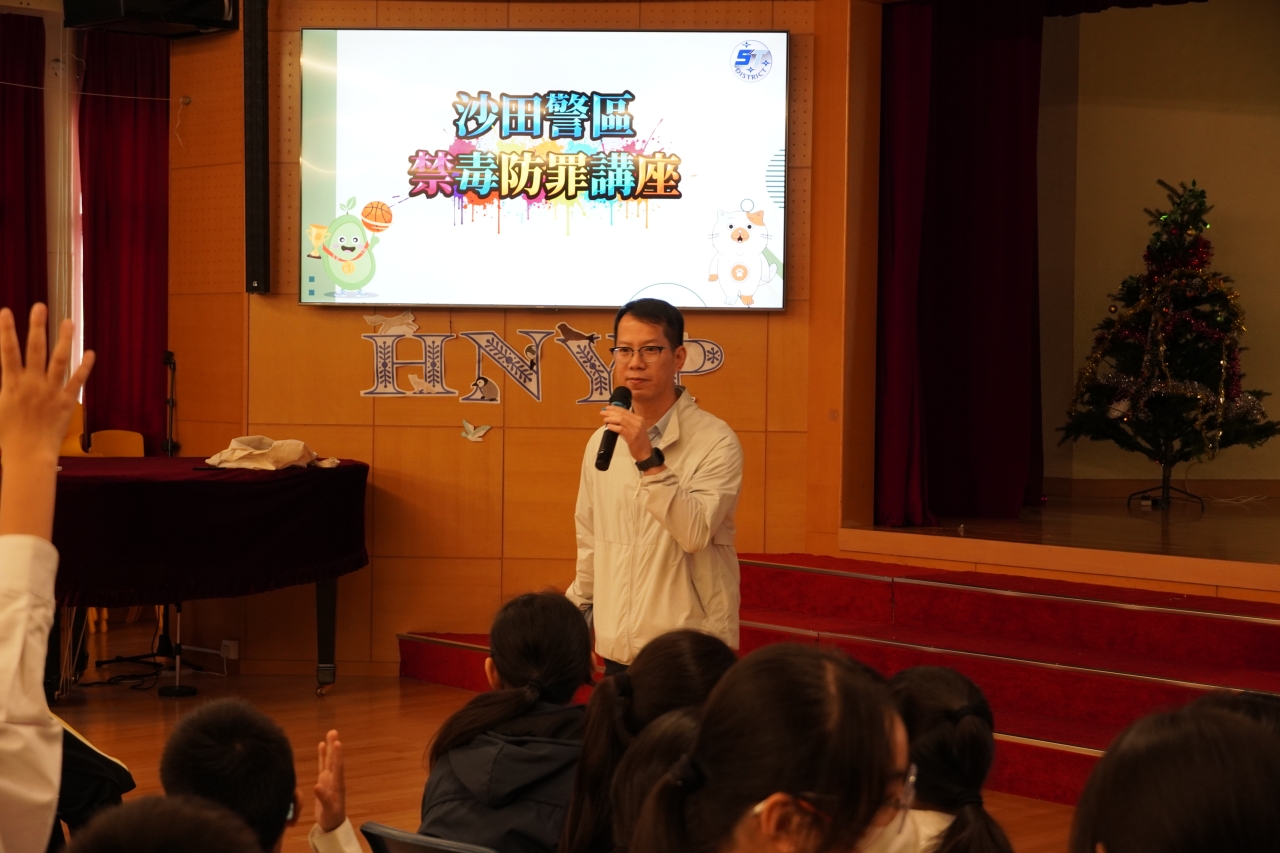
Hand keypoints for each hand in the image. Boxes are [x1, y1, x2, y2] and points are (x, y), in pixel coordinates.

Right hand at [0, 304, 94, 461]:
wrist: (28, 455)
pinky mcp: (66, 402)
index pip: (7, 351)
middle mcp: (31, 384)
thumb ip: (4, 387)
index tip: (6, 311)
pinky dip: (84, 366)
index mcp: (11, 384)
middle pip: (34, 349)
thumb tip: (6, 372)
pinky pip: (77, 380)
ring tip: (68, 321)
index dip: (6, 330)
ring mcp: (50, 392)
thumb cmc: (8, 436)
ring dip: (63, 339)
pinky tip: (90, 352)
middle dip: (36, 326)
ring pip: (58, 360)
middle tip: (40, 306)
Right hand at [314, 729, 345, 833]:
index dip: (337, 756)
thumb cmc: (332, 818)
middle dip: (334, 746)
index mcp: (337, 785)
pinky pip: (323, 765)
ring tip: (330, 734)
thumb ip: (323, 798)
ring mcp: (329, 779)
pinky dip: (323, 755)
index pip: (338, 768)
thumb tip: (317, 786)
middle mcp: (334, 779)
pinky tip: (322, 745)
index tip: (337, 743)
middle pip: (334, 760)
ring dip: (330, 747)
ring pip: (330, 760)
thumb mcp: (328, 810)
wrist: (332, 823)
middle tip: (333, 731)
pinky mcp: (324, 780)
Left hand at [600, 404, 652, 462]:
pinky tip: (609, 426)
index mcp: (639, 419)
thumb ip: (628, 423)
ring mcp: (636, 429)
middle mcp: (638, 422)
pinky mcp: (632, 436)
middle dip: (611, 412)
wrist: (646, 453)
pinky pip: (621, 429)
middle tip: (602, 412)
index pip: (625, 411)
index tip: (608, 407)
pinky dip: (614, 427)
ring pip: (621, 420)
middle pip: (622, 414)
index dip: (615, 408)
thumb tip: (614, 419)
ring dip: (611, 418)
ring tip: (604, 419)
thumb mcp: (635, 429)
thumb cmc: (639, 442)